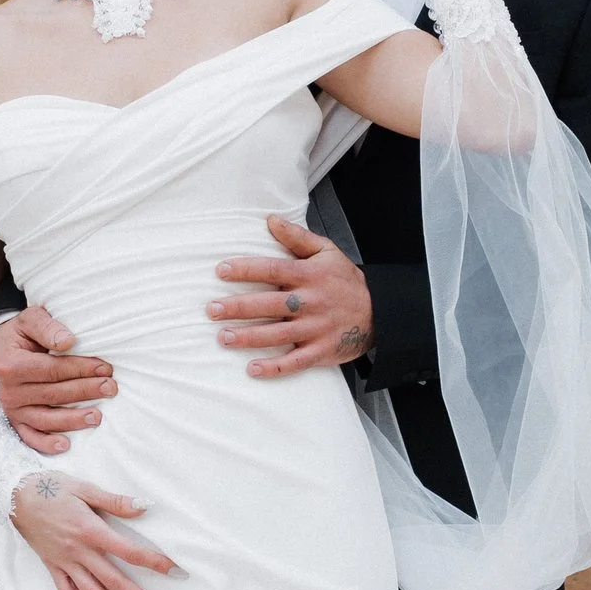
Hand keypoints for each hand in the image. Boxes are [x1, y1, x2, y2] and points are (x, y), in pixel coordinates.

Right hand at [0, 304, 114, 455]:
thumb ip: (48, 327)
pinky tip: (66, 445)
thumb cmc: (22, 334)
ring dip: (73, 420)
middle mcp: (8, 391)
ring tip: (97, 417)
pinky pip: (30, 437)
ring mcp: (12, 409)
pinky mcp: (15, 421)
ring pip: (45, 419)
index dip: (80, 369)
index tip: (105, 368)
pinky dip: (46, 444)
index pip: (52, 370)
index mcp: (11, 365)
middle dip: (85, 391)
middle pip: (53, 395)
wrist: (1, 349)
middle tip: (110, 388)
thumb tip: (68, 342)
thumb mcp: (31, 320)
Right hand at [9, 474, 177, 589]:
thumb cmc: (51, 487)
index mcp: (90, 530)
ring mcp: (64, 562)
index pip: (129, 551)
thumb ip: (116, 501)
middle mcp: (78, 551)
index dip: (155, 563)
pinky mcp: (52, 567)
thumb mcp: (85, 488)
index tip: (176, 572)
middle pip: (114, 580)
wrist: (14, 494)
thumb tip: (146, 507)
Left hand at [208, 216, 373, 376]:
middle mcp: (311, 302)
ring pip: (278, 334)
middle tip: (212, 309)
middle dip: (239, 307)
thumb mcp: (326, 251)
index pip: (272, 270)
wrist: (379, 311)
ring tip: (223, 338)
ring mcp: (316, 329)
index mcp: (309, 275)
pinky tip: (252, 369)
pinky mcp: (322, 351)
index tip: (222, 271)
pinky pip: (296, 362)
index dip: (246, 270)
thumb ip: (296, 237)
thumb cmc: (345, 280)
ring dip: (249, 337)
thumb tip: (270, 220)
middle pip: (270, 304)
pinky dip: (274, 367)